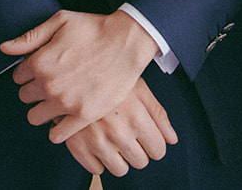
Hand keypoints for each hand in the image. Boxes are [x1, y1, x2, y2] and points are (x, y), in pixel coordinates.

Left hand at [1, 9, 159, 141]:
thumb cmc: (94, 29)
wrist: (127, 42)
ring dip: (42, 109)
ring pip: (35, 117)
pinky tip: (63, 118)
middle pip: (24, 97)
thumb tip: (5, 48)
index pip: (17, 77)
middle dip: (34, 90)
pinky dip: (56, 129)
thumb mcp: (59, 22)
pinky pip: (57, 135)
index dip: (28, 73)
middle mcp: (49, 84)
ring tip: (56, 100)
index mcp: (40, 61)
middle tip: (50, 84)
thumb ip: (30, 37)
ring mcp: (66, 102)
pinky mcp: (83, 116)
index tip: (40, 71)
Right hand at [61, 78, 177, 176]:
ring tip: (112, 138)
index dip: (154, 143)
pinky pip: (96, 170)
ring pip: (120, 170)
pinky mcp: (77, 147)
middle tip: (127, 133)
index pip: (158, 150)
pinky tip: (96, 141)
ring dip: (119, 157)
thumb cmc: (109, 75)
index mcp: (136, 117)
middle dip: (137, 150)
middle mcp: (117, 133)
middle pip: (140, 162)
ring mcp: (96, 142)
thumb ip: (157, 114)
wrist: (70, 71)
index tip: (146, 136)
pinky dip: (98, 159)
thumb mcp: (138, 86)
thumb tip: (172, 139)